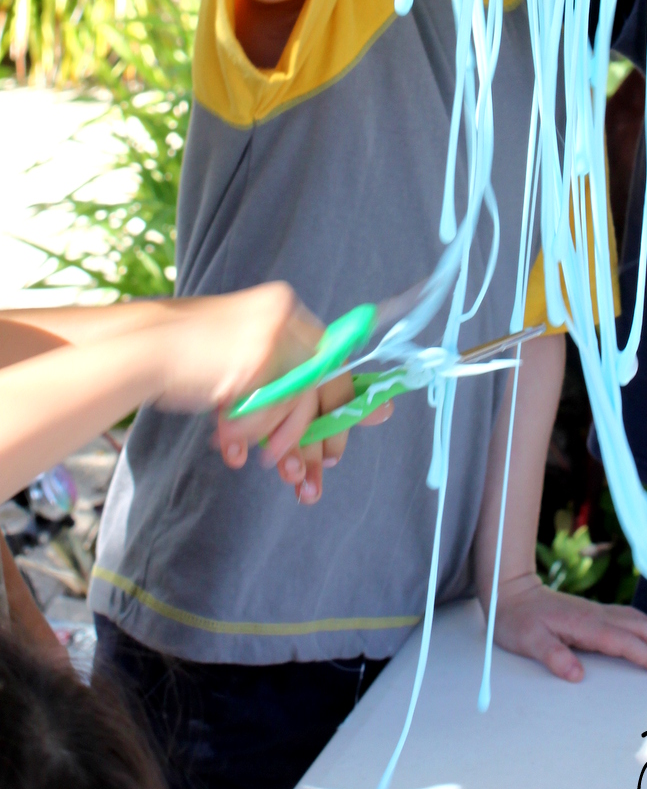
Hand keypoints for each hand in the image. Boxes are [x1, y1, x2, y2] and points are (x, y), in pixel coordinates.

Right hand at [147, 283, 392, 505]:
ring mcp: (269, 337)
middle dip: (317, 438)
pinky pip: (264, 412)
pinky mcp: (250, 360)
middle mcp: (286, 318)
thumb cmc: (193, 359)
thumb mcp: (249, 361)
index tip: (340, 449)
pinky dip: (246, 437)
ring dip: (282, 444)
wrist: (142, 346)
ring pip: (296, 404)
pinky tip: (233, 452)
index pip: (333, 362)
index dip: (343, 407)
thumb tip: (363, 418)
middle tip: (313, 476)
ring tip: (270, 467)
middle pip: (323, 385)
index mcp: (288, 311)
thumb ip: (291, 383)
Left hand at [489, 573, 646, 682]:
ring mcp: (599, 612)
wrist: (511, 591)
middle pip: (641, 628)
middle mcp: (597, 615)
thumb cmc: (518, 619)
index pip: (624, 642)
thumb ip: (552, 655)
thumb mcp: (527, 640)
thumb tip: (577, 675)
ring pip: (640, 621)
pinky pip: (632, 619)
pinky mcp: (596, 613)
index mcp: (585, 624)